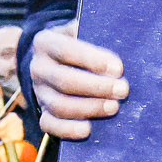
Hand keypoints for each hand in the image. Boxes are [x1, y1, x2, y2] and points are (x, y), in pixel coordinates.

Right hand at [30, 20, 127, 141]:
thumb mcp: (82, 31)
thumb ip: (94, 32)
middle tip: (123, 90)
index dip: (92, 60)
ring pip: (59, 105)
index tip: (118, 68)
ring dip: (89, 108)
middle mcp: (38, 68)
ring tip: (114, 107)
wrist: (55, 62)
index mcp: (45, 42)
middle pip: (64, 80)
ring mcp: (39, 92)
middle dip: (96, 87)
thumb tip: (121, 39)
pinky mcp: (43, 112)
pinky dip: (68, 130)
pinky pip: (49, 125)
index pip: (66, 50)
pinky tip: (88, 129)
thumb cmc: (79, 45)